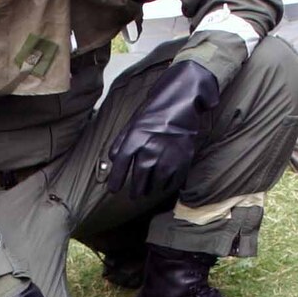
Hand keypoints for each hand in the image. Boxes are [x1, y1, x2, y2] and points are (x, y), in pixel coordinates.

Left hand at [105, 59, 219, 199]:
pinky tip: (164, 186)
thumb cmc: (155, 111)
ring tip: (148, 192)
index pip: (122, 164)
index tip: (114, 190)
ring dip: (151, 189)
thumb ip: (121, 141)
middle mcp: (151, 147)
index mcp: (135, 137)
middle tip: (134, 196)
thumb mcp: (133, 122)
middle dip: (136, 189)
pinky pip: (174, 180)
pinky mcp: (184, 158)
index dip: (116, 180)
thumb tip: (113, 159)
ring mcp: (169, 154)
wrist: (182, 100)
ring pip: (156, 182)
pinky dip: (168, 185)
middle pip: (140, 177)